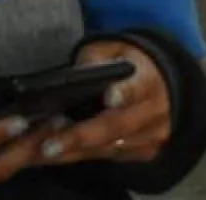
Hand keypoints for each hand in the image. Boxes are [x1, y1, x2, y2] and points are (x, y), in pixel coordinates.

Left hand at [38, 42, 170, 165]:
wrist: (159, 80)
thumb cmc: (125, 62)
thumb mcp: (109, 50)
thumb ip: (93, 62)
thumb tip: (71, 80)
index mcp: (148, 80)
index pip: (137, 87)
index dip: (124, 93)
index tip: (108, 97)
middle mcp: (156, 111)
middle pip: (118, 126)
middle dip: (82, 136)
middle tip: (50, 146)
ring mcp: (153, 134)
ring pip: (113, 147)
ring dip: (77, 151)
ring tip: (46, 151)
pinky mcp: (147, 150)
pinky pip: (113, 156)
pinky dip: (84, 155)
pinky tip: (59, 154)